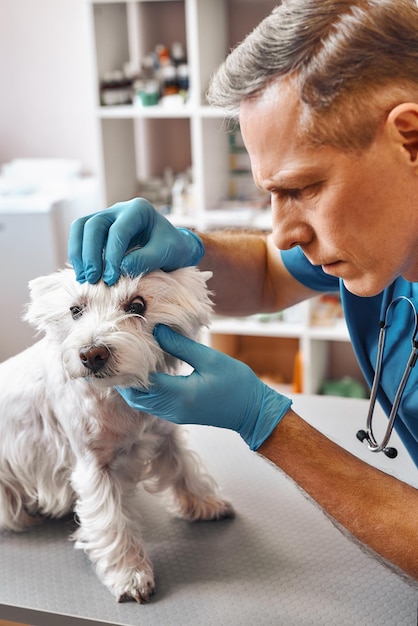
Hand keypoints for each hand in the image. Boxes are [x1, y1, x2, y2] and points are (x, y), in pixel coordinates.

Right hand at [68, 197, 203, 284]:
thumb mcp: (165, 253)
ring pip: (81, 228)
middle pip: (93, 225)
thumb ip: (145, 259)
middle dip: (91, 254)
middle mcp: (119, 210)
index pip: (118, 230)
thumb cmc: (172, 248)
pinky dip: (79, 255)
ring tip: (84, 278)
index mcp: (139, 210)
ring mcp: (107, 218)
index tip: (111, 278)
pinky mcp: (100, 231)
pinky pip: (81, 237)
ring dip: (79, 253)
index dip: (112, 255)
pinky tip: (83, 275)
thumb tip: (120, 268)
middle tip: (94, 279)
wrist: (172, 247)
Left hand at [117, 325, 291, 450]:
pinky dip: (145, 389)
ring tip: (135, 358)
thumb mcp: (210, 359)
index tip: (126, 346)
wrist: (252, 412)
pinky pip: (152, 403)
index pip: (142, 382)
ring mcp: (174, 415)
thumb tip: (156, 330)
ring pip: (141, 402)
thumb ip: (180, 346)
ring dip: (134, 383)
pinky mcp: (177, 414)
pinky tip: (149, 370)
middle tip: (124, 351)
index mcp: (180, 395)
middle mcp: (172, 409)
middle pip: (136, 396)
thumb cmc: (236, 383)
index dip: (130, 365)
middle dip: (127, 376)